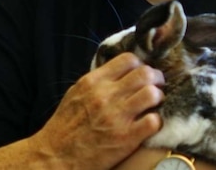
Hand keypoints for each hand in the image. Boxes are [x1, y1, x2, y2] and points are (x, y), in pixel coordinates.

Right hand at [28, 52, 164, 169]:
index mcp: (92, 82)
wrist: (57, 155)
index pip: (128, 59)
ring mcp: (117, 117)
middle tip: (156, 86)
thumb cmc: (65, 126)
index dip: (140, 64)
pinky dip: (156, 121)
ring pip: (152, 94)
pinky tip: (149, 124)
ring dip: (158, 98)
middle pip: (145, 73)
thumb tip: (119, 72)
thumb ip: (97, 81)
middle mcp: (106, 96)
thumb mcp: (75, 93)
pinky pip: (154, 121)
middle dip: (156, 78)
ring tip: (154, 104)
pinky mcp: (126, 138)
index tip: (141, 73)